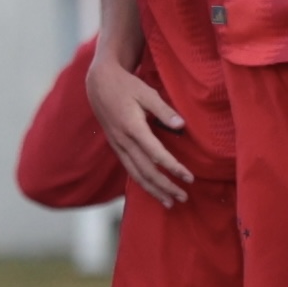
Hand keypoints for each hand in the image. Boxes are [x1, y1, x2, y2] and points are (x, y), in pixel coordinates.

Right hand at [86, 44, 191, 206]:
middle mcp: (124, 141)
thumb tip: (181, 125)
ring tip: (169, 202)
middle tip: (183, 197)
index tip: (189, 177)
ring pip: (136, 175)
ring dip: (154, 190)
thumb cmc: (126, 85)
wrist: (98, 84)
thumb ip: (164, 110)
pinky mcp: (116, 147)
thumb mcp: (146, 92)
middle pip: (146, 171)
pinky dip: (142, 182)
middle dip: (165, 187)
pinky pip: (129, 169)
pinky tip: (153, 189)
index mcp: (133, 127)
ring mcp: (118, 146)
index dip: (174, 168)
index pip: (156, 154)